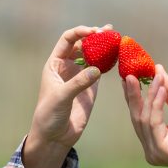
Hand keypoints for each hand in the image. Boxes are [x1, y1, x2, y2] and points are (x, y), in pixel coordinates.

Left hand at [23, 25, 110, 167]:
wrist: (55, 136)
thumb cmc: (49, 115)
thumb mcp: (61, 97)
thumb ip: (78, 83)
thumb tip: (96, 69)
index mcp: (55, 64)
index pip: (67, 41)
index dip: (80, 33)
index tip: (93, 32)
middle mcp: (68, 67)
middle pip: (82, 45)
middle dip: (95, 36)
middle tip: (109, 31)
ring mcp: (80, 76)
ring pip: (93, 56)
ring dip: (104, 46)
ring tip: (117, 37)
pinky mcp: (91, 87)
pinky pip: (101, 70)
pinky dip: (109, 62)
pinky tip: (118, 55)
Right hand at [122, 64, 167, 167]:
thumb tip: (157, 69)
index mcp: (154, 138)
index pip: (138, 115)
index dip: (132, 95)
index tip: (128, 75)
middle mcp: (151, 147)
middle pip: (137, 117)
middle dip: (133, 94)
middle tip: (131, 74)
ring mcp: (155, 152)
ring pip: (145, 119)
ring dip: (149, 96)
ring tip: (156, 78)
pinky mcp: (162, 152)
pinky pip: (154, 124)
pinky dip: (156, 106)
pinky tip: (162, 91)